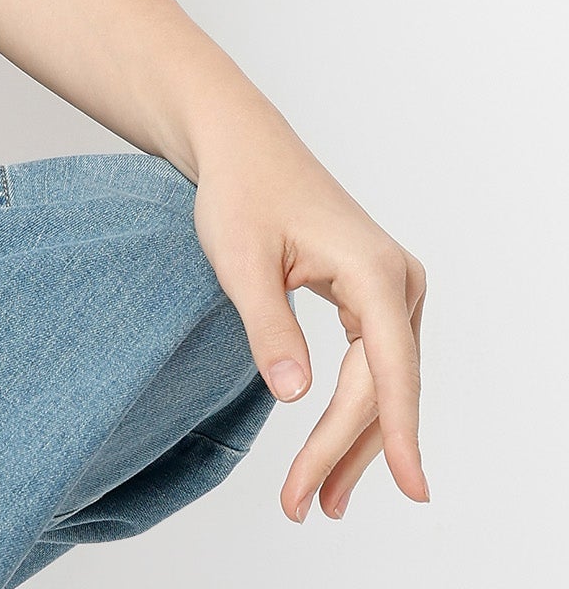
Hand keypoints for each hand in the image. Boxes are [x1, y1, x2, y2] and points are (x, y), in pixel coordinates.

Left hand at [189, 105, 428, 522]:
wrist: (241, 146)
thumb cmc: (237, 193)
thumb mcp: (239, 258)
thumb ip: (267, 325)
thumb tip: (295, 396)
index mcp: (373, 271)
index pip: (391, 369)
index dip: (399, 434)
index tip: (413, 490)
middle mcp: (397, 281)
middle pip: (382, 386)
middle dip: (344, 450)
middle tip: (305, 505)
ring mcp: (391, 289)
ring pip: (381, 383)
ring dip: (353, 441)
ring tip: (317, 500)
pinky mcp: (375, 295)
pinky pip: (373, 366)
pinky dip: (353, 409)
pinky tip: (333, 451)